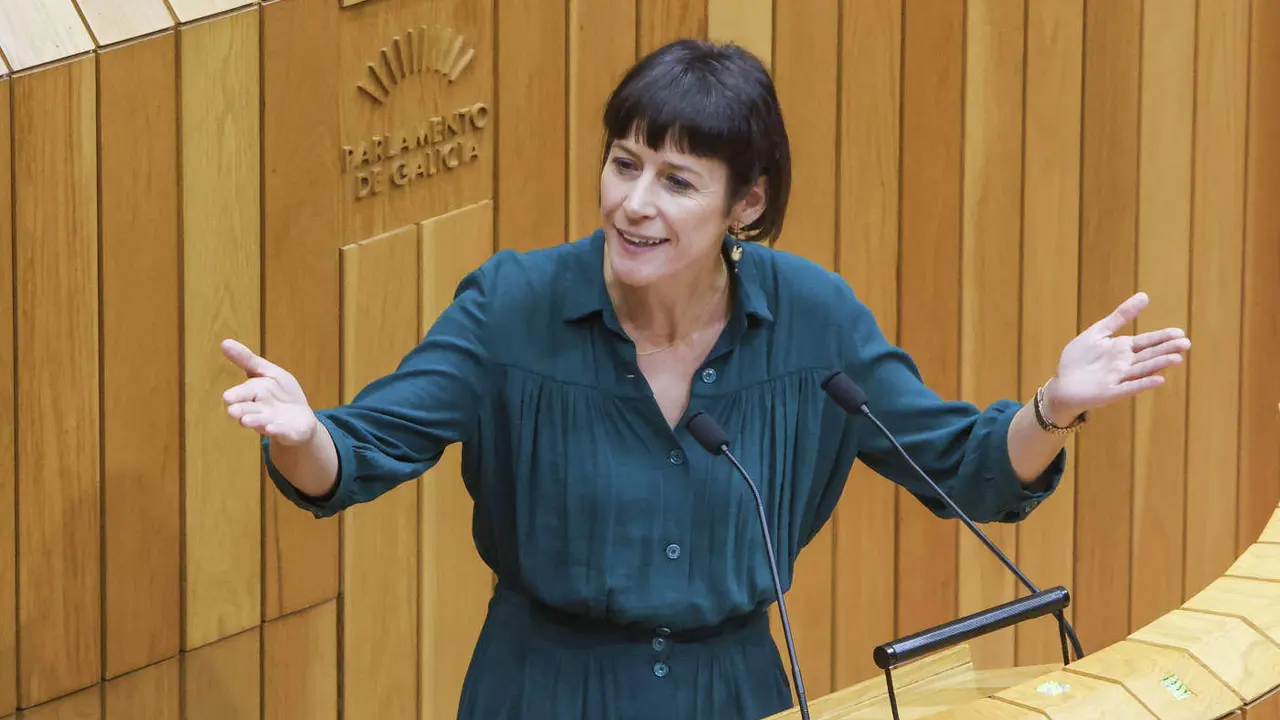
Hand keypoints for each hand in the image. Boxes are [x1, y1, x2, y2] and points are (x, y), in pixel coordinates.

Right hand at [220, 338, 318, 445]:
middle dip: (242, 410)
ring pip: (261, 422)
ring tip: (245, 421)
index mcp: (254, 394)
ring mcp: (273, 422)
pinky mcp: (287, 433)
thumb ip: (248, 360)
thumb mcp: (268, 372)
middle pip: (249, 409)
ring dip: (255, 421)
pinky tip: (272, 429)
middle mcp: (260, 410)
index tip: (227, 397)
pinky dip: (277, 430)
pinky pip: (281, 432)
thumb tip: (224, 342)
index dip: (238, 394)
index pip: (244, 392)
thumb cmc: (280, 393)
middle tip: (232, 411)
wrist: (300, 419)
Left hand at [1045, 292, 1190, 421]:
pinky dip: (1142, 384)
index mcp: (1122, 348)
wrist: (1062, 385)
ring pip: (1142, 370)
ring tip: (1177, 359)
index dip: (1163, 337)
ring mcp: (1118, 379)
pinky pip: (1128, 388)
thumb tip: (1145, 295)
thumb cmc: (1080, 359)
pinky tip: (1158, 380)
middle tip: (1186, 344)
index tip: (1180, 332)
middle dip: (1167, 349)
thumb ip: (1120, 316)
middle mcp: (1124, 364)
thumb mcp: (1098, 332)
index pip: (1147, 341)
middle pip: (1149, 355)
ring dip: (1159, 364)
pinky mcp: (1109, 392)